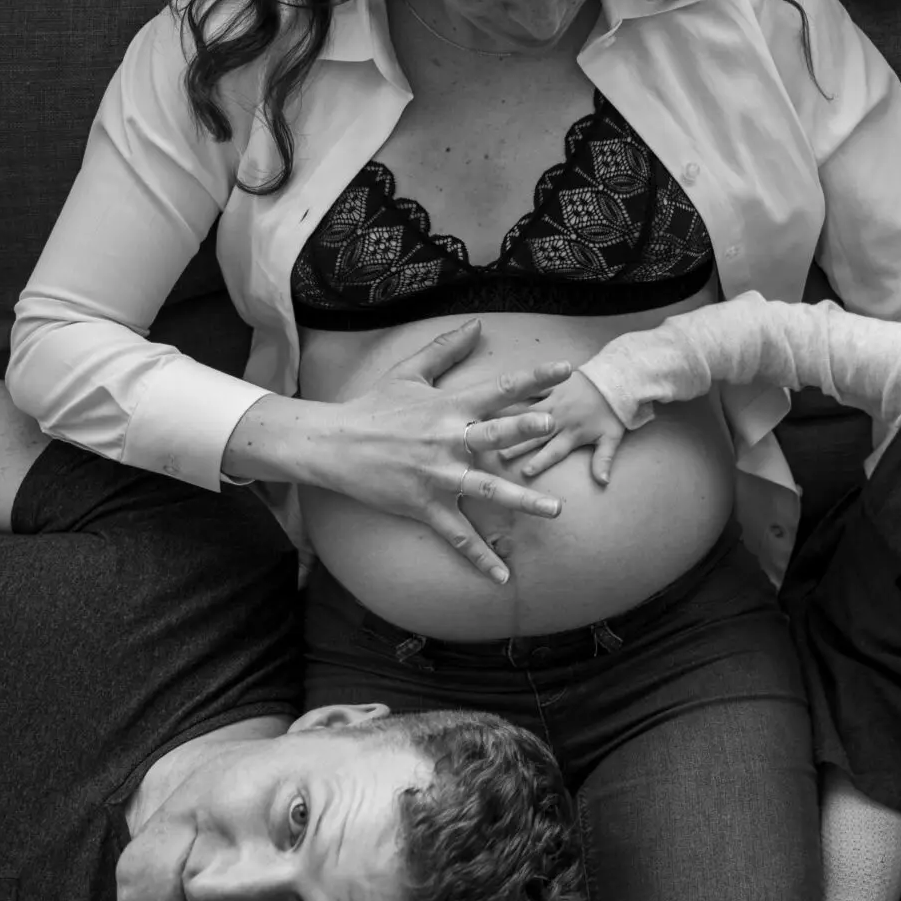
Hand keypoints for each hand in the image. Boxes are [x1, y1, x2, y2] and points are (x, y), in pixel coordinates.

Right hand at [310, 319, 571, 583]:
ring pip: (485, 489)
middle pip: (491, 435)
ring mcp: (437, 477)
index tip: (565, 370)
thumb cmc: (374, 407)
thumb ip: (446, 350)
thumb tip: (478, 324)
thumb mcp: (409, 373)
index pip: (497, 389)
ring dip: (521, 499)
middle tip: (551, 425)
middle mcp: (447, 441)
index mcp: (448, 407)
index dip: (532, 378)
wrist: (334, 445)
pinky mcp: (425, 506)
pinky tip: (503, 576)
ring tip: (555, 509)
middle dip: (521, 430)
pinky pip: (458, 536)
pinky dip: (480, 557)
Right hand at [498, 370, 627, 485]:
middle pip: (534, 435)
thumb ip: (603, 461)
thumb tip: (603, 483)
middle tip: (497, 454)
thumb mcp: (611, 438)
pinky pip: (531, 390)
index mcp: (572, 434)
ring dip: (509, 421)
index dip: (540, 462)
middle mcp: (559, 419)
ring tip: (490, 427)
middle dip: (517, 445)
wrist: (616, 381)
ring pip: (527, 413)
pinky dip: (516, 394)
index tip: (525, 472)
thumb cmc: (612, 414)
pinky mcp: (550, 386)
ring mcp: (553, 401)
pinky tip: (496, 398)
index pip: (554, 452)